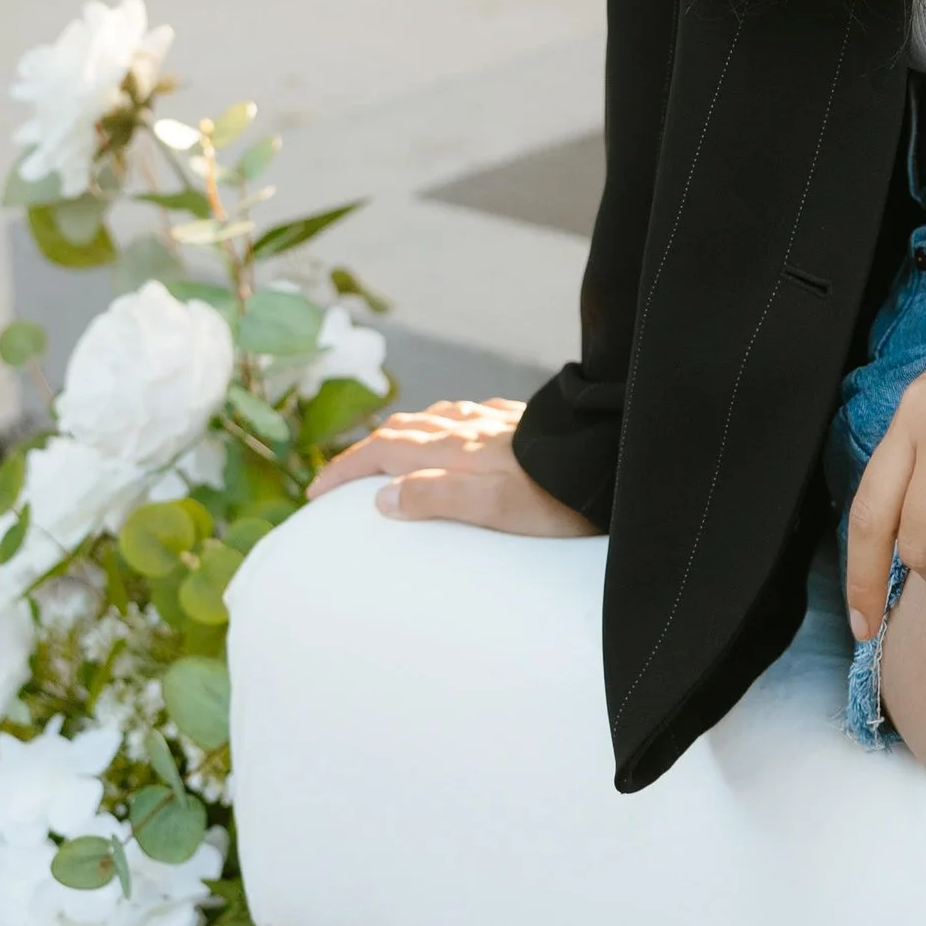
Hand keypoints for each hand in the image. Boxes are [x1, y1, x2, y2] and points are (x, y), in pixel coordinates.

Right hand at [308, 396, 595, 537]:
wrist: (610, 464)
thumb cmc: (557, 499)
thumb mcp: (495, 509)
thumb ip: (437, 498)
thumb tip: (381, 499)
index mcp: (456, 450)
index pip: (383, 451)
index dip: (345, 469)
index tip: (315, 494)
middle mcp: (471, 428)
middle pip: (403, 429)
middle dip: (365, 450)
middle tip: (342, 478)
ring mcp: (498, 421)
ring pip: (435, 417)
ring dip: (402, 433)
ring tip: (388, 454)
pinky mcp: (523, 423)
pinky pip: (468, 415)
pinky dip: (442, 424)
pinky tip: (456, 432)